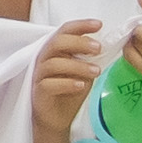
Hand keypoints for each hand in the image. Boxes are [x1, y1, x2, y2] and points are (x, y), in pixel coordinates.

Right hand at [31, 16, 110, 142]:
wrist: (57, 117)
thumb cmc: (70, 90)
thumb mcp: (84, 71)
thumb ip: (88, 58)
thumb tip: (103, 45)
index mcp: (56, 50)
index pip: (65, 30)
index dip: (81, 25)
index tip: (99, 25)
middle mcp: (45, 58)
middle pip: (57, 42)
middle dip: (79, 43)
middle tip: (98, 48)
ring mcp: (39, 75)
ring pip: (54, 63)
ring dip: (78, 65)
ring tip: (96, 71)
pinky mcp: (39, 91)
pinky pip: (50, 84)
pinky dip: (67, 83)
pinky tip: (81, 85)